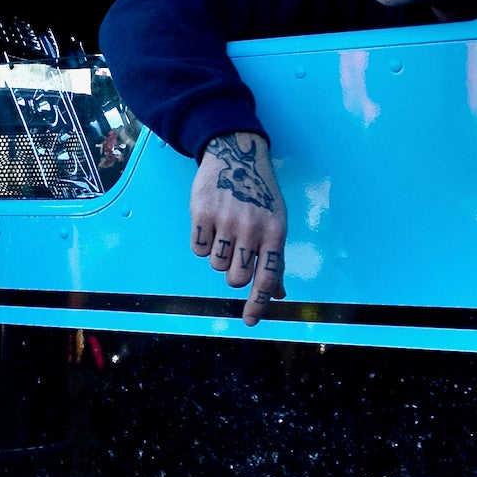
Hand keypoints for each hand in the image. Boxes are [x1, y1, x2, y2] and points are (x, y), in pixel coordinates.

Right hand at [192, 132, 287, 326]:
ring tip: (224, 232)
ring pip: (215, 265)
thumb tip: (278, 294)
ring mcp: (226, 221)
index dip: (257, 303)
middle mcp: (252, 229)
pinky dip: (202, 243)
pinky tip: (210, 225)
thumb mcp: (276, 223)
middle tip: (236, 253)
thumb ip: (275, 259)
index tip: (249, 322)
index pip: (267, 278)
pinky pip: (198, 250)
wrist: (236, 154)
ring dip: (218, 255)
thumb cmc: (260, 195)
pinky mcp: (202, 214)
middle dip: (233, 273)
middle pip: (235, 278)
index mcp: (275, 233)